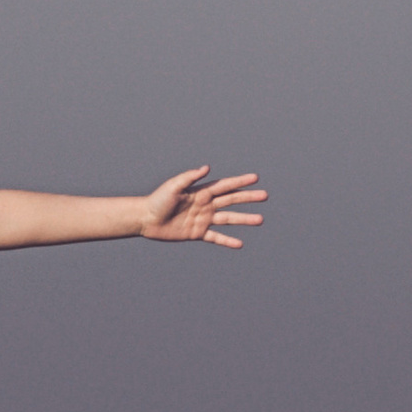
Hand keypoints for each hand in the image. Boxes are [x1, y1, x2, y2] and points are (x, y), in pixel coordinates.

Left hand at [138, 168, 262, 248]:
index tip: (256, 178)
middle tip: (265, 196)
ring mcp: (203, 219)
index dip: (240, 182)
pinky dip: (227, 241)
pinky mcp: (197, 233)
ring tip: (260, 220)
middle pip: (231, 200)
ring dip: (244, 219)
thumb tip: (207, 168)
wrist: (146, 219)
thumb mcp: (174, 186)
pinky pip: (216, 238)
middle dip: (248, 198)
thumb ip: (190, 177)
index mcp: (201, 192)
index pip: (225, 185)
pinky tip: (239, 244)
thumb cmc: (158, 200)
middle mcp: (205, 205)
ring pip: (228, 219)